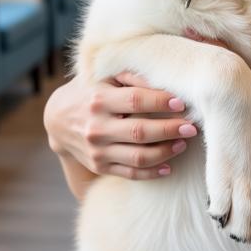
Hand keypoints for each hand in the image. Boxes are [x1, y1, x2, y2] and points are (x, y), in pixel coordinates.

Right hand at [43, 70, 197, 179]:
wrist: (58, 118)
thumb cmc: (91, 91)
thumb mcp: (105, 76)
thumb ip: (132, 76)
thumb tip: (164, 84)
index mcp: (99, 99)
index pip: (135, 100)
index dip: (160, 102)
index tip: (182, 103)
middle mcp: (96, 127)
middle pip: (140, 132)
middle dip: (170, 130)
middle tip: (192, 127)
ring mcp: (97, 150)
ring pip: (138, 157)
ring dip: (166, 152)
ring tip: (183, 143)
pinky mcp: (99, 166)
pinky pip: (130, 173)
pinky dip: (151, 172)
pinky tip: (168, 166)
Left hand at [186, 18, 250, 205]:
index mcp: (249, 95)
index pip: (224, 64)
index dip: (208, 45)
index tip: (190, 29)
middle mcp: (230, 111)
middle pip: (206, 80)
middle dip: (191, 62)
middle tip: (171, 41)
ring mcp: (223, 127)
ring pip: (200, 97)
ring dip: (188, 80)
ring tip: (169, 61)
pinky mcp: (221, 136)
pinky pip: (203, 111)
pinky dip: (195, 96)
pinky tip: (184, 86)